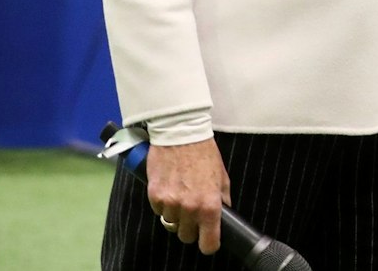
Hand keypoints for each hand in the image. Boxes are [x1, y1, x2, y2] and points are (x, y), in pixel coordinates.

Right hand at [147, 138, 228, 254]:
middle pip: (186, 236)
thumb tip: (224, 213)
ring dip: (176, 214)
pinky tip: (170, 188)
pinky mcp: (154, 196)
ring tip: (181, 195)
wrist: (181, 134)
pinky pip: (158, 211)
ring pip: (171, 223)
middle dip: (190, 228)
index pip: (208, 242)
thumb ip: (222, 198)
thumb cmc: (204, 153)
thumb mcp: (222, 176)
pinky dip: (163, 204)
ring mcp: (170, 203)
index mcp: (209, 205)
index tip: (208, 241)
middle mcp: (189, 208)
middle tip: (193, 213)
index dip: (209, 244)